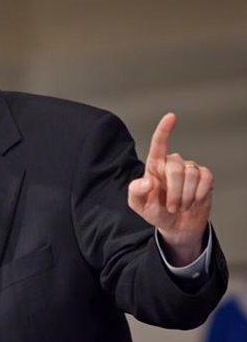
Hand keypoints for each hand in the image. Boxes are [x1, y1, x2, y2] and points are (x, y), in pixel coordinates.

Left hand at [127, 113, 212, 265]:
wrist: (176, 225)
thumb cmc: (155, 211)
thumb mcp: (138, 205)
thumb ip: (136, 192)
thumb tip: (147, 181)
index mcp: (154, 166)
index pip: (158, 144)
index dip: (164, 130)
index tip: (171, 116)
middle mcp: (171, 164)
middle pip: (175, 167)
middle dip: (174, 191)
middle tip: (172, 207)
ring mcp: (189, 169)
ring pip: (191, 174)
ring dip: (186, 196)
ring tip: (181, 206)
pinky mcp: (204, 178)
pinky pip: (206, 178)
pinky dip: (199, 194)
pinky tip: (194, 201)